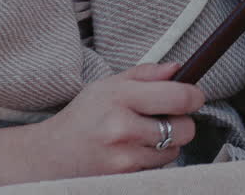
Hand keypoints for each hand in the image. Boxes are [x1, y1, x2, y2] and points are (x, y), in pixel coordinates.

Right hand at [22, 62, 203, 180]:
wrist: (49, 156)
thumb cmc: (82, 117)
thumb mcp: (107, 85)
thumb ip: (145, 74)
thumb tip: (179, 67)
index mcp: (119, 96)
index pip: (178, 97)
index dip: (194, 96)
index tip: (193, 96)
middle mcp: (122, 127)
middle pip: (185, 128)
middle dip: (182, 122)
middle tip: (164, 117)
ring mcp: (124, 156)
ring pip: (174, 149)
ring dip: (167, 143)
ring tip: (142, 136)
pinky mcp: (124, 177)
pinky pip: (158, 166)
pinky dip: (153, 159)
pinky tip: (132, 151)